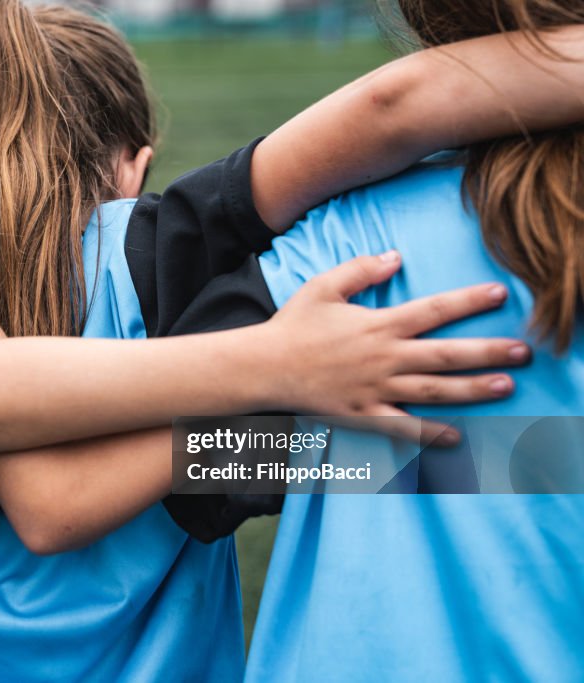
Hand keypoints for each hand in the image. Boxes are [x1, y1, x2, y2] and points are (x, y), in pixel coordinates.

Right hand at [267, 251, 529, 443]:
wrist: (262, 367)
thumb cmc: (292, 325)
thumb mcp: (323, 286)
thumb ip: (361, 269)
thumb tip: (396, 256)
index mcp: (377, 324)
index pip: (432, 310)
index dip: (468, 301)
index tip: (500, 293)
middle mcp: (382, 357)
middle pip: (445, 355)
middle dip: (487, 352)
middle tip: (523, 351)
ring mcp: (375, 388)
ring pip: (433, 391)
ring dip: (473, 390)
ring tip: (506, 387)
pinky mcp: (362, 413)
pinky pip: (402, 427)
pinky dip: (430, 434)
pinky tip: (458, 437)